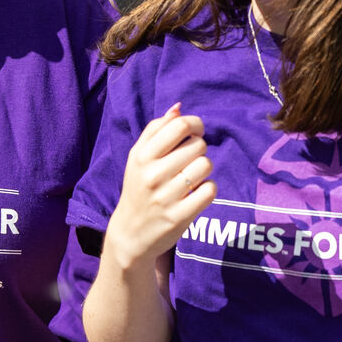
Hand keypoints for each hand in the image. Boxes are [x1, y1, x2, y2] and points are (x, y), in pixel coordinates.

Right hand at [103, 104, 215, 271]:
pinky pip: (210, 190)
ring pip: (206, 165)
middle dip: (199, 150)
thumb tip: (179, 108)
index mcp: (142, 155)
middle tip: (189, 161)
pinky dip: (208, 189)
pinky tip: (196, 193)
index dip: (195, 125)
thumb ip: (156, 130)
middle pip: (198, 145)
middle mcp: (152, 174)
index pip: (180, 125)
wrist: (131, 233)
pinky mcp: (179, 216)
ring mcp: (166, 197)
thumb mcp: (138, 158)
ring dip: (204, 169)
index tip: (194, 134)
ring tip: (192, 177)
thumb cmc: (139, 187)